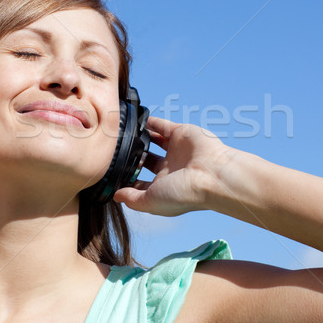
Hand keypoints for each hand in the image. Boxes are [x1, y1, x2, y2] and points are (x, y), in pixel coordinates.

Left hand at [114, 116, 231, 215]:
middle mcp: (169, 169)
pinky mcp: (180, 133)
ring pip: (152, 141)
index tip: (110, 173)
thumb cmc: (184, 193)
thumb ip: (132, 199)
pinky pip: (161, 125)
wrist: (211, 175)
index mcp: (163, 187)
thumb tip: (116, 196)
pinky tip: (135, 120)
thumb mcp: (151, 202)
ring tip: (123, 133)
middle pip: (146, 161)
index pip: (141, 183)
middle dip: (132, 157)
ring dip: (139, 138)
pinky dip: (149, 122)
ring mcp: (175, 150)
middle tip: (114, 151)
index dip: (127, 179)